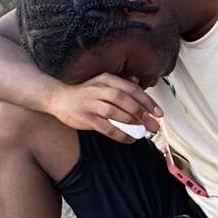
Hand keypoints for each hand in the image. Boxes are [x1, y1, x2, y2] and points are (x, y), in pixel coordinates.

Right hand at [46, 74, 161, 142]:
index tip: (159, 113)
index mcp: (106, 79)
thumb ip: (121, 84)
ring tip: (143, 132)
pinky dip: (119, 134)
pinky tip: (130, 139)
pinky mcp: (85, 118)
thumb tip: (139, 83)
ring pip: (114, 112)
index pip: (131, 89)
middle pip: (124, 99)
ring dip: (131, 123)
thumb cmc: (85, 92)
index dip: (148, 101)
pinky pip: (105, 128)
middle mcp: (99, 89)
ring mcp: (90, 103)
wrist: (58, 98)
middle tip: (154, 125)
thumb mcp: (102, 83)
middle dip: (142, 113)